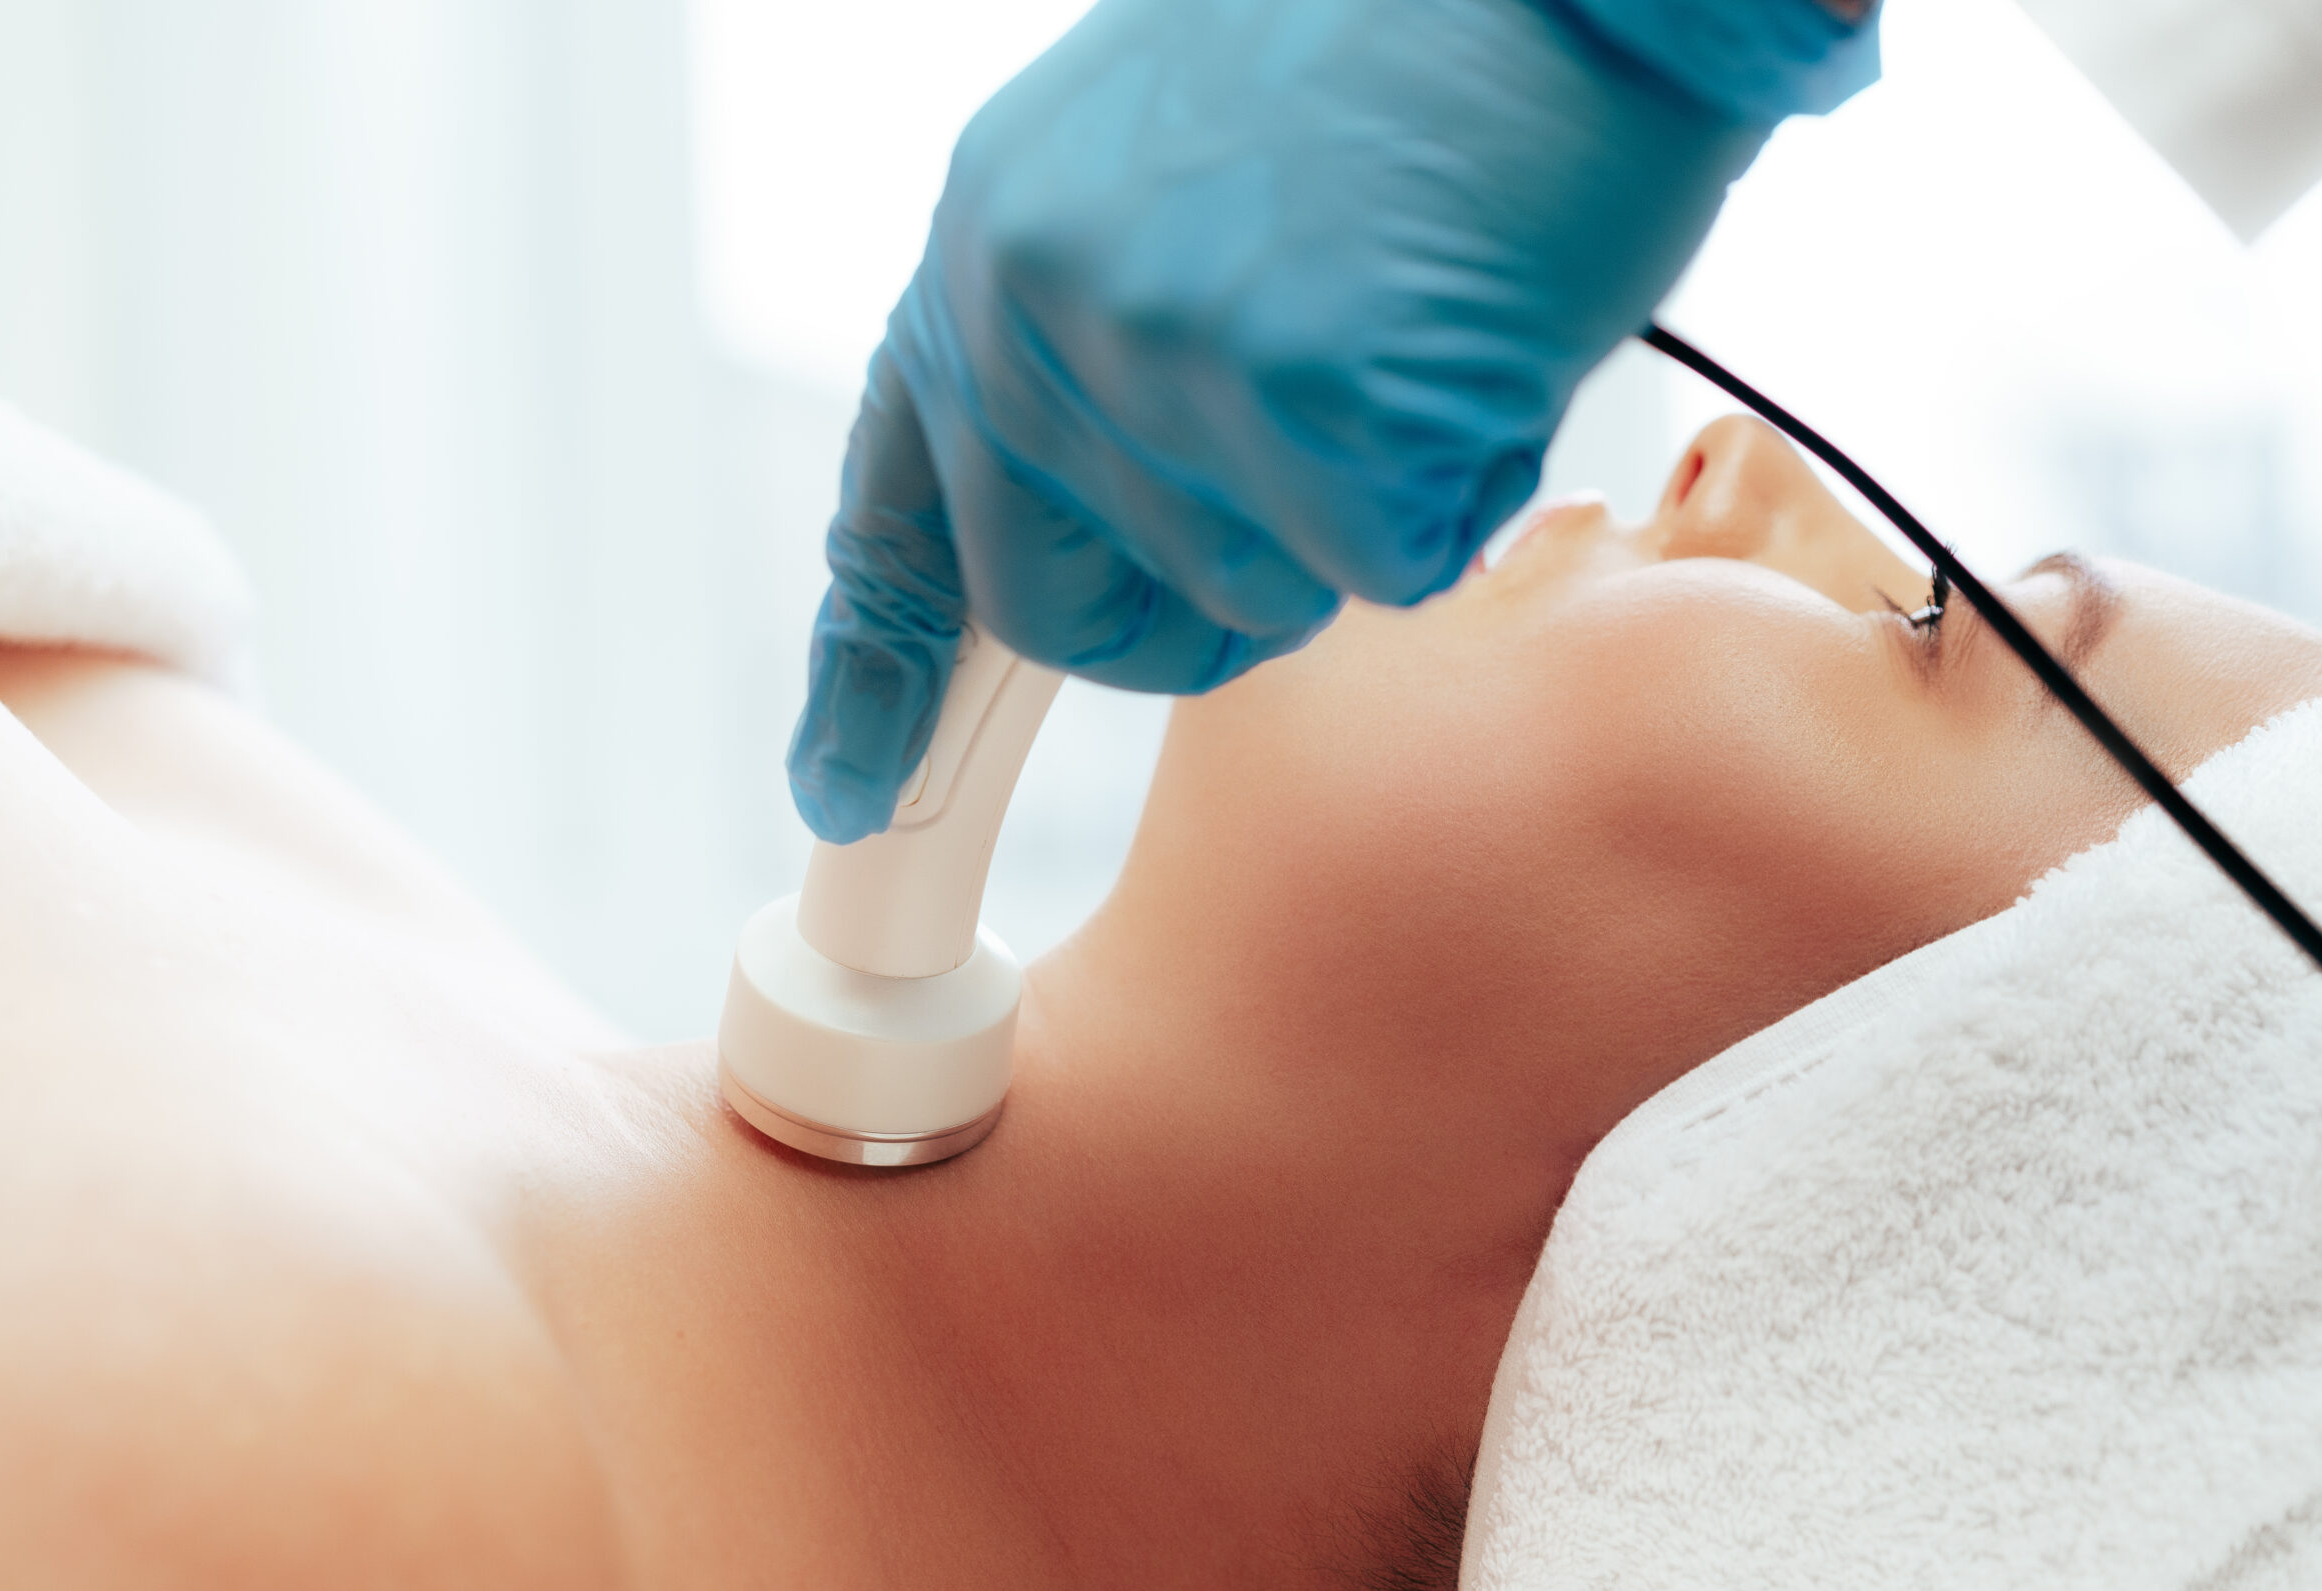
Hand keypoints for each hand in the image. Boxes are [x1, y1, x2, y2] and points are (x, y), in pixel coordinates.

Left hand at [788, 0, 1873, 841]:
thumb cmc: (1407, 45)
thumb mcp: (1175, 168)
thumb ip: (1099, 329)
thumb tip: (1107, 489)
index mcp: (990, 238)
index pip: (900, 501)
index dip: (870, 663)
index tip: (845, 786)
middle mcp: (1036, 301)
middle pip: (1064, 612)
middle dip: (1188, 612)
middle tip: (1310, 487)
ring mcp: (1165, 358)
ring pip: (1248, 597)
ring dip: (1348, 516)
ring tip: (1409, 322)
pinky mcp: (1314, 412)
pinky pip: (1385, 567)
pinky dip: (1456, 488)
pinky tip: (1475, 338)